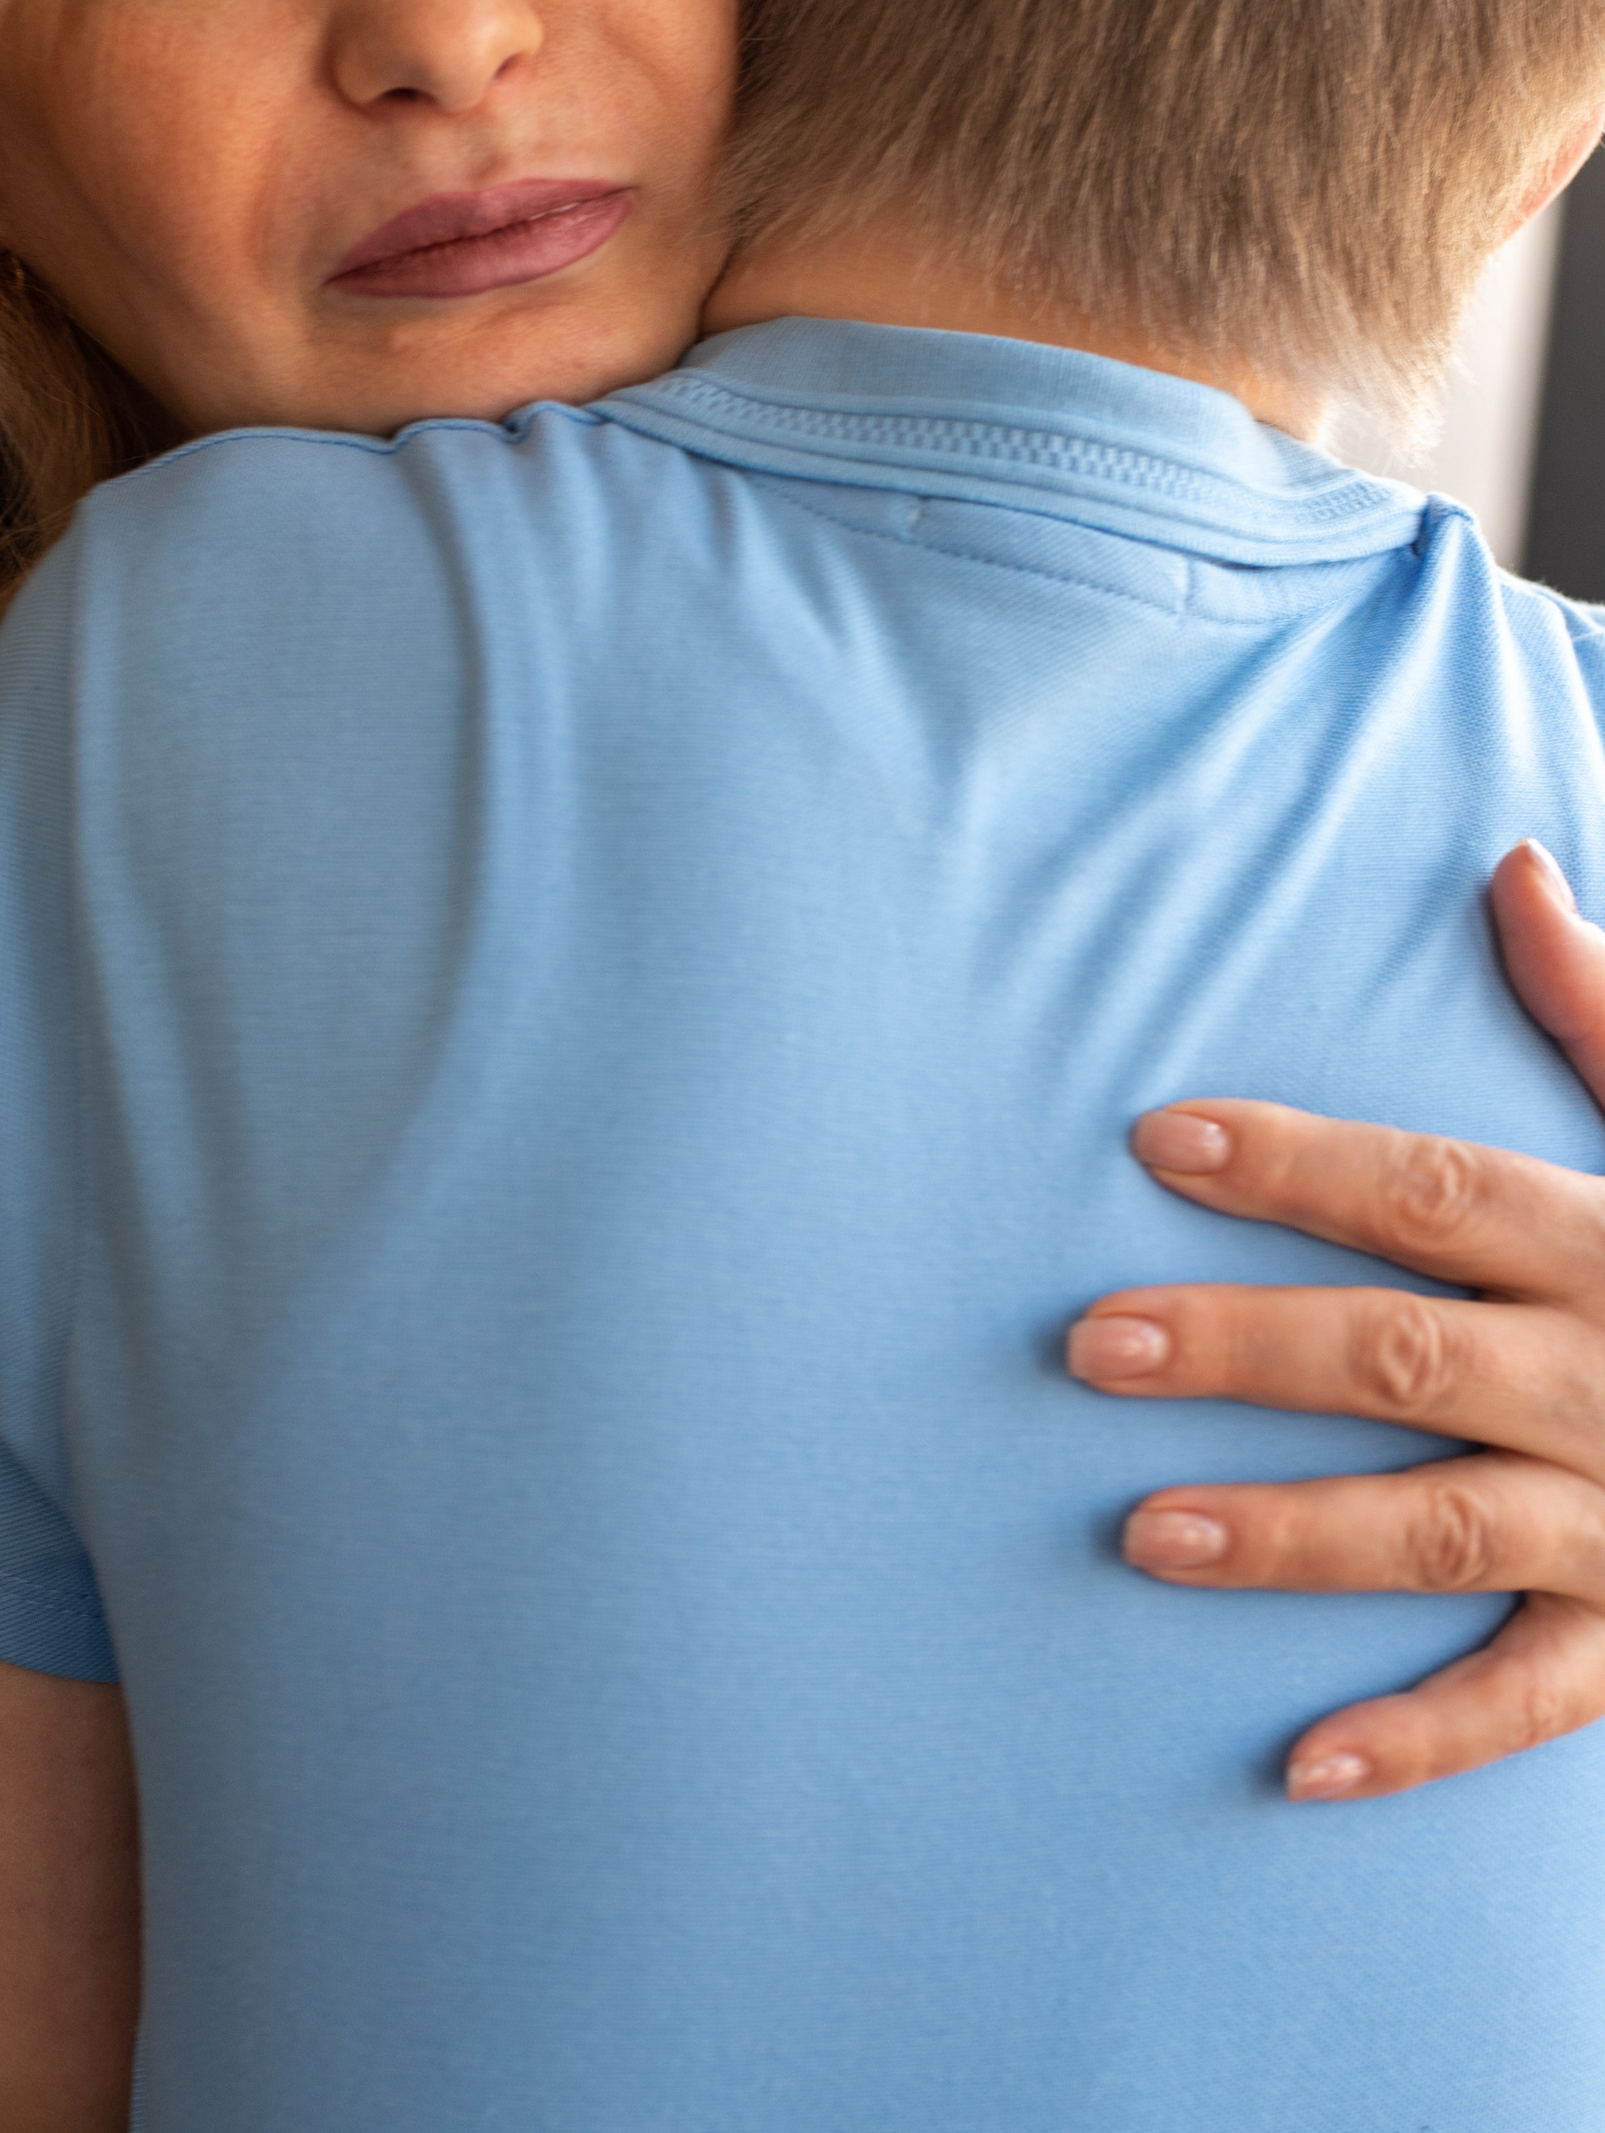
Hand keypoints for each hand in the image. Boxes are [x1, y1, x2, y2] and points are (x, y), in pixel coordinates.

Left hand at [1068, 839, 1604, 1802]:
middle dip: (1250, 1351)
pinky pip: (1538, 1701)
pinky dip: (1427, 1738)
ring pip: (1449, 1526)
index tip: (1158, 1140)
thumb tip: (1509, 862)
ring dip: (1297, 1538)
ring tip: (1140, 1535)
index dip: (1303, 1163)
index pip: (1440, 1189)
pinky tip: (1299, 1767)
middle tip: (1090, 1347)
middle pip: (1409, 1355)